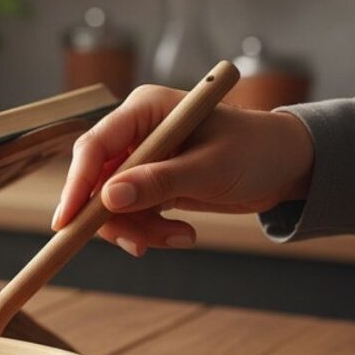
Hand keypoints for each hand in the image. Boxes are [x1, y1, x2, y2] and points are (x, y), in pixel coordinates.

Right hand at [52, 85, 314, 255]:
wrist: (288, 166)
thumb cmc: (257, 151)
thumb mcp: (210, 168)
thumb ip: (159, 182)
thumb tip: (108, 198)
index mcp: (145, 109)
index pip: (95, 146)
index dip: (77, 184)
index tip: (66, 221)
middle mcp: (136, 132)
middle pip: (96, 180)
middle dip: (114, 217)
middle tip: (138, 244)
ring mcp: (141, 159)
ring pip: (112, 204)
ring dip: (139, 229)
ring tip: (179, 237)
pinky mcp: (150, 183)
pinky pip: (131, 214)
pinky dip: (150, 231)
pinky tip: (181, 234)